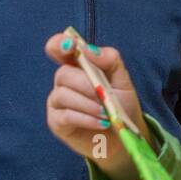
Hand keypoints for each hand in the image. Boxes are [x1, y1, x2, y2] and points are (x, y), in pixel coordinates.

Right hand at [45, 33, 149, 179]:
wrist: (123, 136)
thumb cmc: (121, 105)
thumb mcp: (122, 80)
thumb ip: (110, 59)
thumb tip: (89, 49)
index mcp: (78, 65)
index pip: (58, 48)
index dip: (59, 43)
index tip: (71, 46)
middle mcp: (64, 81)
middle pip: (63, 74)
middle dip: (85, 84)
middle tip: (104, 96)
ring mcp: (58, 101)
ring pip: (63, 95)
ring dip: (87, 104)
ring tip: (106, 113)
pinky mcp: (57, 122)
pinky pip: (65, 116)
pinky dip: (85, 118)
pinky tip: (101, 123)